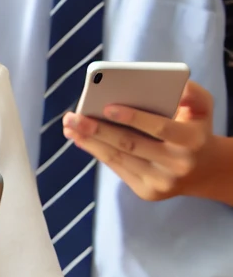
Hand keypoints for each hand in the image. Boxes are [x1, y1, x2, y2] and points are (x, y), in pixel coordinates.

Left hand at [63, 81, 232, 202]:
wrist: (207, 171)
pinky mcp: (148, 192)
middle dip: (97, 130)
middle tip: (72, 117)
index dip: (134, 118)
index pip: (160, 128)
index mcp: (191, 140)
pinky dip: (97, 153)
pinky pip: (118, 169)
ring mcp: (162, 182)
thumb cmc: (195, 129)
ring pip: (119, 159)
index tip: (107, 107)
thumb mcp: (202, 108)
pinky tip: (80, 140)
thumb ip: (191, 91)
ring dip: (89, 142)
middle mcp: (177, 164)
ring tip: (69, 127)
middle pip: (131, 145)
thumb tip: (173, 84)